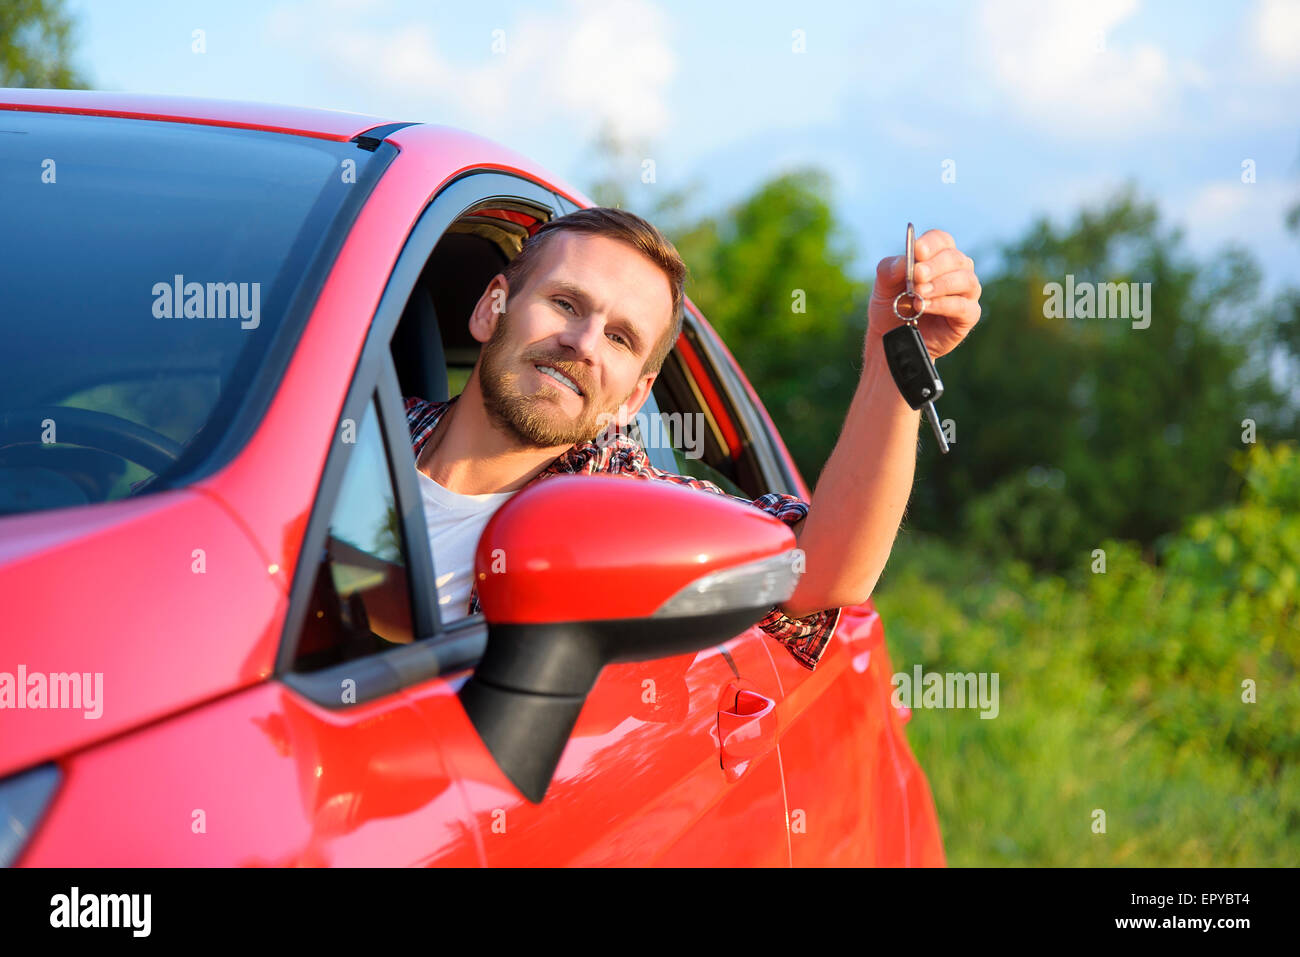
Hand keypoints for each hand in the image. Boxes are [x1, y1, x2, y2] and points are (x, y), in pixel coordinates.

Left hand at [867, 228, 981, 359]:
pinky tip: (926, 306)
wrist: (891, 338)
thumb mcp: (882, 286)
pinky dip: (944, 304)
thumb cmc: (891, 306)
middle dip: (934, 266)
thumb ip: (889, 270)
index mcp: (936, 257)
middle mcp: (956, 271)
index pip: (941, 240)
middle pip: (955, 258)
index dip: (931, 243)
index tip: (917, 250)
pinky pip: (964, 306)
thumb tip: (904, 262)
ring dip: (941, 285)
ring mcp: (965, 293)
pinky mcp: (967, 316)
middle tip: (916, 276)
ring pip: (965, 280)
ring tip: (919, 294)